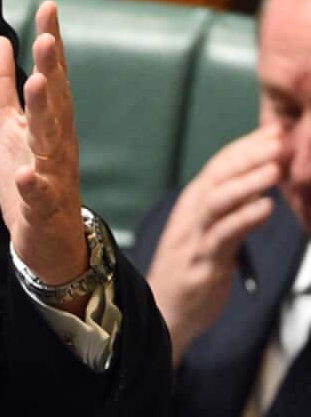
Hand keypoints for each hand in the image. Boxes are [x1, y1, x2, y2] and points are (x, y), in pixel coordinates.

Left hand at [0, 1, 88, 313]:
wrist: (49, 242)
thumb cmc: (31, 176)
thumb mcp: (9, 126)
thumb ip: (2, 85)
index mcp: (51, 122)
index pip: (53, 76)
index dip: (51, 43)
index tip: (49, 6)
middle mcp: (58, 143)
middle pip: (56, 102)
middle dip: (52, 69)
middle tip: (45, 38)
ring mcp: (54, 176)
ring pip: (52, 142)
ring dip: (46, 113)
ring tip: (38, 83)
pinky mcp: (43, 210)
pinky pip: (40, 196)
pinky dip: (33, 185)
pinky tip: (24, 174)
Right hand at [146, 124, 284, 366]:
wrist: (165, 312)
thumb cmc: (193, 270)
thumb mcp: (214, 232)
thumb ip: (233, 208)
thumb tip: (261, 182)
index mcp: (194, 204)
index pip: (220, 165)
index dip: (247, 146)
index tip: (276, 131)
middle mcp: (190, 214)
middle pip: (218, 176)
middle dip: (249, 156)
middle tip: (280, 141)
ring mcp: (193, 238)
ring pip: (218, 201)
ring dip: (247, 183)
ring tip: (275, 169)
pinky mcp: (200, 263)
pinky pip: (223, 237)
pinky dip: (244, 220)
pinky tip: (266, 210)